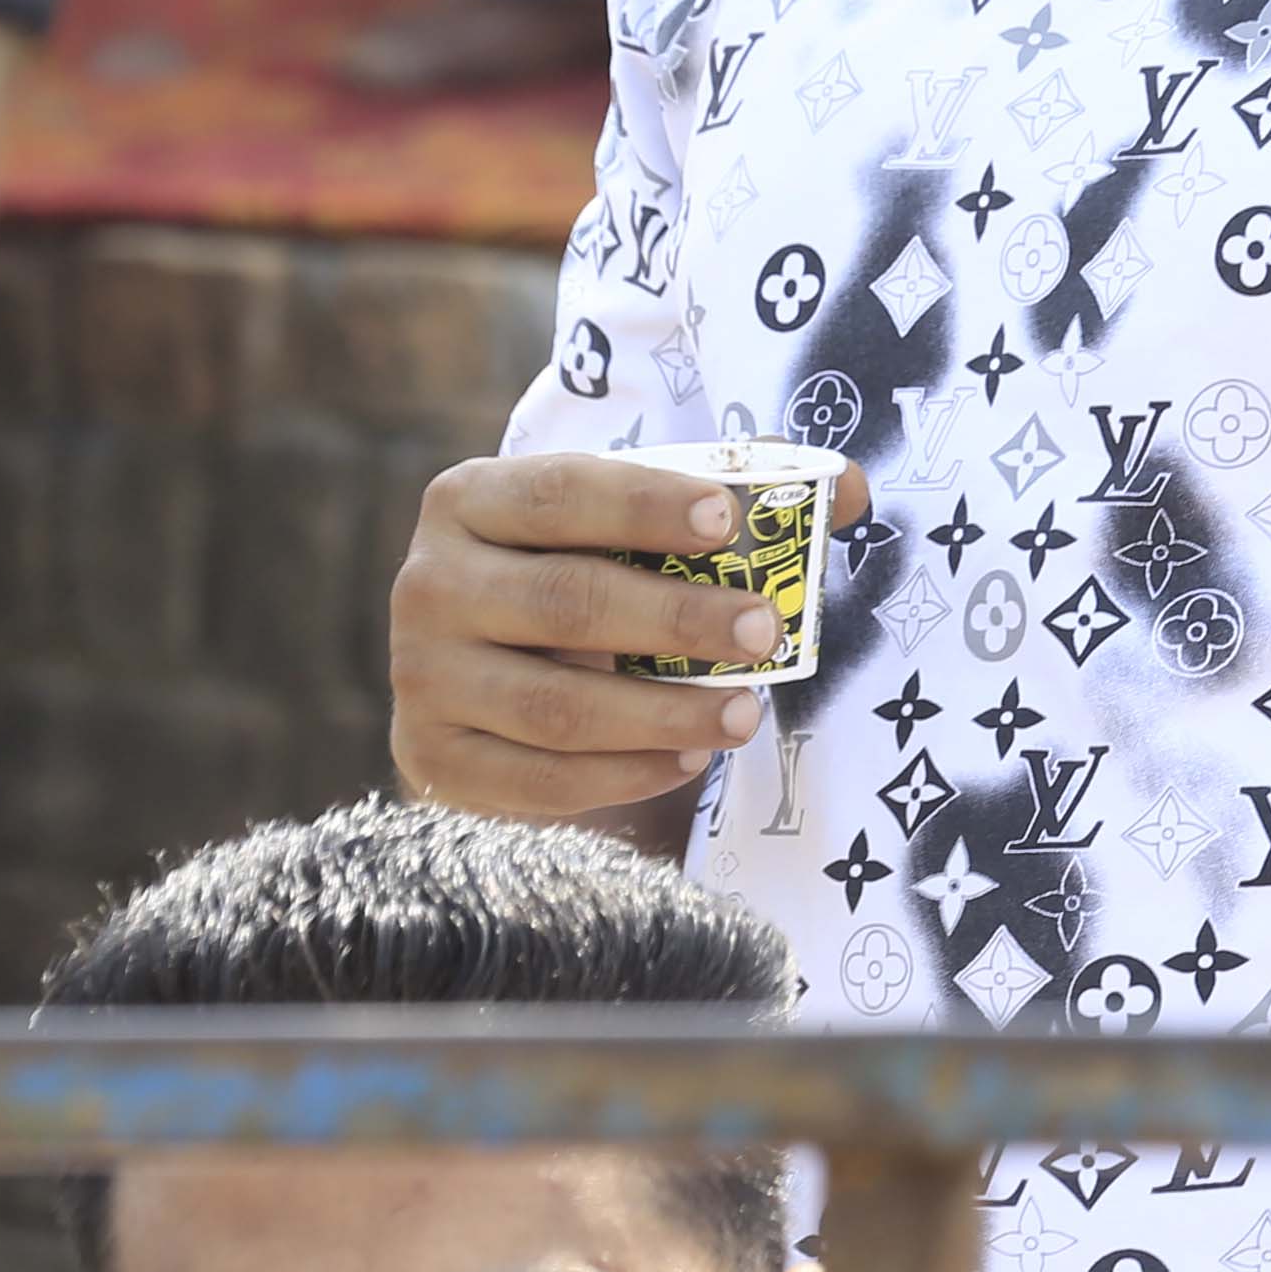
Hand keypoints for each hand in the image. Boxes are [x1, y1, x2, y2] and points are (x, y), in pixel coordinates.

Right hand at [389, 450, 881, 826]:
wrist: (484, 675)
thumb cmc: (578, 575)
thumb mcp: (630, 527)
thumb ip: (730, 497)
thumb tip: (849, 489)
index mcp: (471, 499)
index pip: (562, 493)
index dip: (645, 504)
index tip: (728, 522)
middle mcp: (428, 583)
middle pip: (566, 602)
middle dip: (678, 620)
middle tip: (765, 631)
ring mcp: (421, 679)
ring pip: (556, 706)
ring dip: (664, 716)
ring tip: (745, 714)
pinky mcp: (433, 761)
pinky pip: (539, 782)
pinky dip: (622, 776)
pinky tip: (684, 761)